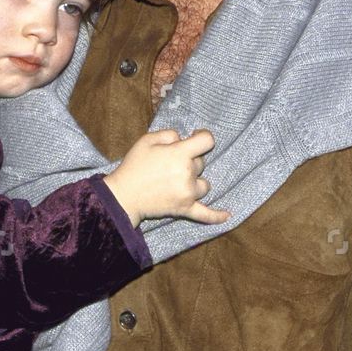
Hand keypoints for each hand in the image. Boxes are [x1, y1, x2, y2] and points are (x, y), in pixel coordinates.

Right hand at [103, 128, 229, 225]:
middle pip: (202, 163)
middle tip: (168, 164)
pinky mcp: (185, 209)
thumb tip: (183, 139)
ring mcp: (188, 194)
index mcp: (180, 154)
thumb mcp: (147, 140)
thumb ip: (169, 134)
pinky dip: (216, 216)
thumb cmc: (134, 166)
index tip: (196, 138)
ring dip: (195, 181)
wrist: (124, 196)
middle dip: (189, 161)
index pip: (207, 141)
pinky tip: (227, 215)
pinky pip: (206, 214)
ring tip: (177, 182)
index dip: (202, 136)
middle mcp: (188, 174)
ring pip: (204, 184)